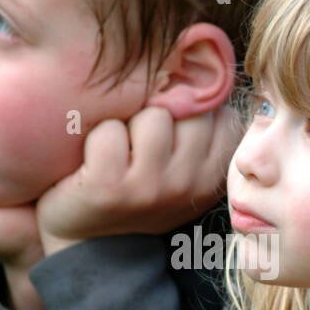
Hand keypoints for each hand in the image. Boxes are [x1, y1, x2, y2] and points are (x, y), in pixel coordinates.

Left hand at [36, 102, 243, 253]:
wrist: (88, 250)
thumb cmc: (135, 196)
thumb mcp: (179, 170)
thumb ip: (198, 128)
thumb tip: (203, 59)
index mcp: (211, 178)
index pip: (221, 113)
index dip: (192, 109)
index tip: (173, 133)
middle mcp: (187, 184)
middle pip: (187, 109)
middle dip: (160, 114)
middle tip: (140, 148)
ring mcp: (150, 187)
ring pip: (152, 116)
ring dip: (128, 125)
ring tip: (118, 154)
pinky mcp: (109, 187)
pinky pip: (109, 132)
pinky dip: (95, 140)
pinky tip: (93, 164)